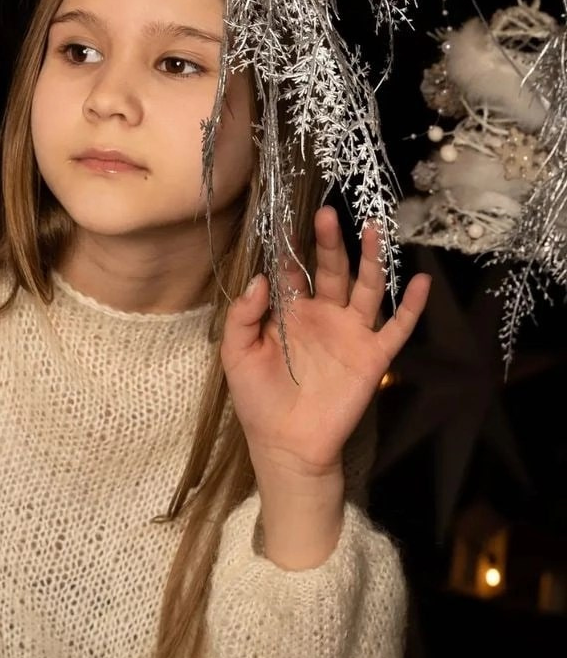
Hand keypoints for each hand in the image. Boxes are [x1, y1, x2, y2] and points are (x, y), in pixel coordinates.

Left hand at [220, 207, 430, 479]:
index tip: (290, 218)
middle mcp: (322, 316)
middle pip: (331, 269)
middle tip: (327, 213)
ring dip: (371, 259)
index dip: (291, 248)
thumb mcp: (237, 355)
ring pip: (365, 287)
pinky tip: (420, 280)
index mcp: (289, 313)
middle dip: (330, 242)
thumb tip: (260, 278)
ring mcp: (350, 333)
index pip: (294, 271)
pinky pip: (398, 327)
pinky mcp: (373, 355)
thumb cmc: (258, 400)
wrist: (287, 445)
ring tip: (374, 228)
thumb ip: (243, 316)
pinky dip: (412, 305)